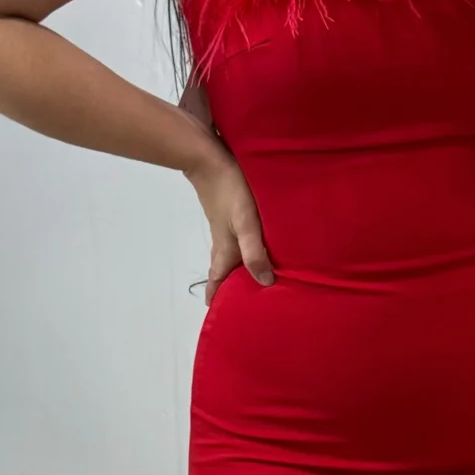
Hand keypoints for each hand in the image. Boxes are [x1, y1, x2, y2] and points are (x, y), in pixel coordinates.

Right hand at [186, 139, 274, 302]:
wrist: (209, 159)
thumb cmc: (229, 192)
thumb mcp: (245, 223)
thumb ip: (254, 251)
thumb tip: (265, 282)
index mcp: (225, 249)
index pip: (217, 280)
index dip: (217, 298)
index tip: (222, 316)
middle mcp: (223, 241)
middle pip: (223, 270)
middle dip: (229, 287)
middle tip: (242, 301)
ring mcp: (225, 226)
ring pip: (230, 254)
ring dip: (238, 268)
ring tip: (254, 277)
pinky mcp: (230, 213)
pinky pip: (236, 238)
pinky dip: (244, 249)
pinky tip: (256, 244)